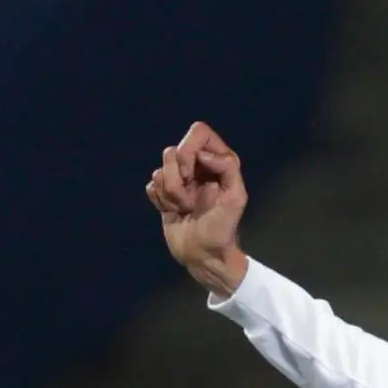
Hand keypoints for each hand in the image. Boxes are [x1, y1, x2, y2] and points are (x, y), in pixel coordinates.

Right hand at [145, 119, 250, 297]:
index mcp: (218, 159)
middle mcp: (198, 165)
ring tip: (184, 208)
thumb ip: (227, 167)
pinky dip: (159, 201)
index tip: (193, 176)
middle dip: (178, 178)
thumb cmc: (223, 228)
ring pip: (159, 170)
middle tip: (190, 199)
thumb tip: (202, 155)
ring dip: (170, 194)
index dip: (190, 151)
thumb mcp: (236, 197)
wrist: (203, 256)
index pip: (198, 132)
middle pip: (173, 151)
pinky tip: (174, 212)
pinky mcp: (163, 195)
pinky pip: (151, 186)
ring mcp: (179, 179)